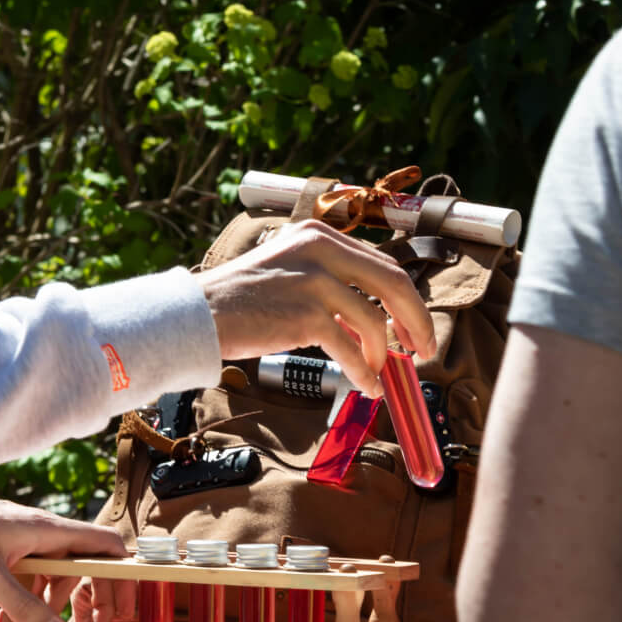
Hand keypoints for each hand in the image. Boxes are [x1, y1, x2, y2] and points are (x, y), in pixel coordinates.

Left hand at [0, 483, 129, 621]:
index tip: (122, 609)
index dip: (123, 577)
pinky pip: (33, 577)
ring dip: (52, 608)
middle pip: (88, 568)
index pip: (107, 547)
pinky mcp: (11, 549)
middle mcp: (47, 534)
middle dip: (91, 604)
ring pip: (59, 576)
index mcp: (51, 531)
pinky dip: (26, 601)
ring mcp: (29, 541)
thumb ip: (23, 608)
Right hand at [198, 220, 434, 396]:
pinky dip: (364, 371)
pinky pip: (351, 348)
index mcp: (321, 236)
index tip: (414, 327)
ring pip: (374, 321)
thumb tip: (373, 320)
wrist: (198, 315)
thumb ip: (331, 284)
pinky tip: (365, 385)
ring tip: (377, 375)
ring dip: (382, 355)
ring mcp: (315, 280)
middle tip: (423, 350)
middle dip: (416, 322)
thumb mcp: (291, 273)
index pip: (384, 264)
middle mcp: (322, 249)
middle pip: (394, 285)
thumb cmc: (240, 302)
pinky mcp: (306, 314)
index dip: (408, 300)